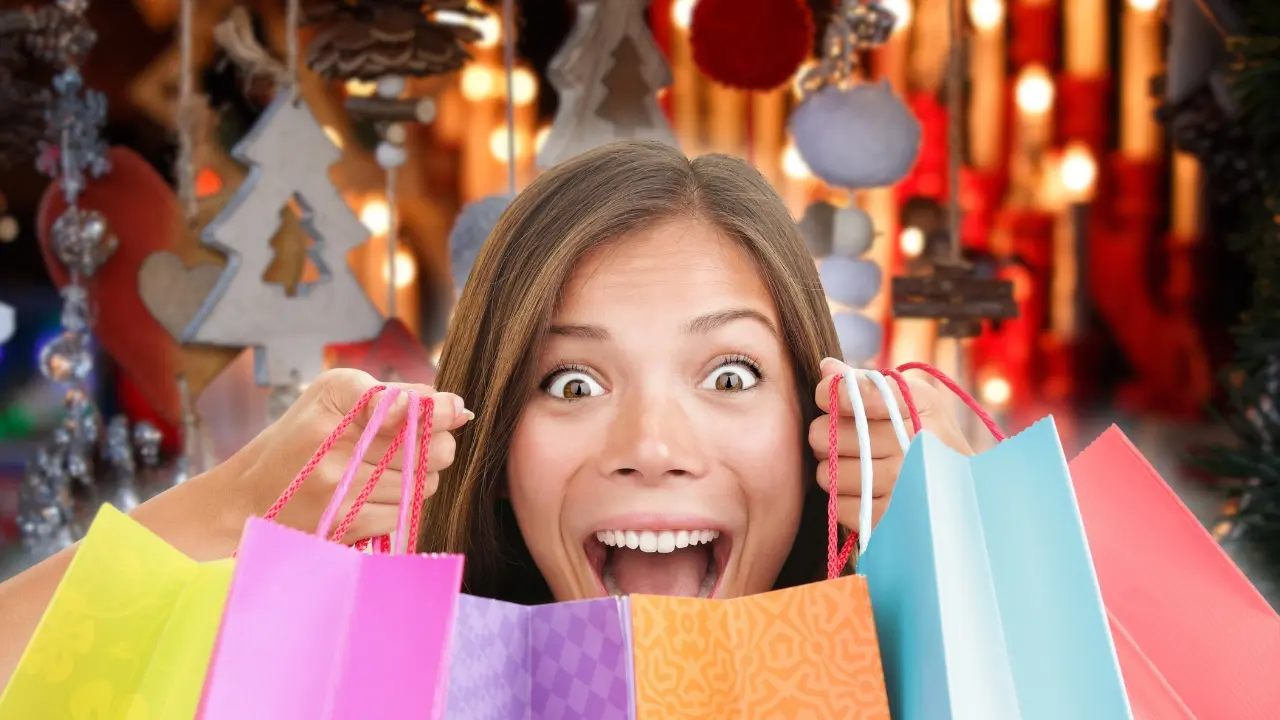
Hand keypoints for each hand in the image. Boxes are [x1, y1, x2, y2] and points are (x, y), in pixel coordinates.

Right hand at [228, 369, 471, 542]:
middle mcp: (334, 441)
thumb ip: (395, 394)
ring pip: (423, 483)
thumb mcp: (334, 398)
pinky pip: (404, 512)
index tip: (454, 413)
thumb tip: (458, 407)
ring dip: (418, 478)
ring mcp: (339, 487)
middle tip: (416, 445)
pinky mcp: (344, 523)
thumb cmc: (302, 440)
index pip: (408, 404)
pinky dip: (398, 505)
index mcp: (335, 398)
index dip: (440, 412)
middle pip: (429, 447)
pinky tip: (371, 496)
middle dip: (436, 446)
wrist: (249, 498)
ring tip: (384, 471)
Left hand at [809, 358, 971, 534]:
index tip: (831, 396)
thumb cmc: (932, 439)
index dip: (831, 392)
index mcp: (921, 405)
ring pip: (827, 472)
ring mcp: (902, 485)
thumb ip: (868, 383)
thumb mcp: (914, 401)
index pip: (852, 393)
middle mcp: (912, 445)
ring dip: (834, 469)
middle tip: (848, 438)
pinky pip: (837, 504)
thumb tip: (826, 367)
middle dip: (827, 434)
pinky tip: (866, 491)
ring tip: (858, 465)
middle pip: (825, 433)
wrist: (970, 494)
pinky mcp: (891, 519)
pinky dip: (845, 498)